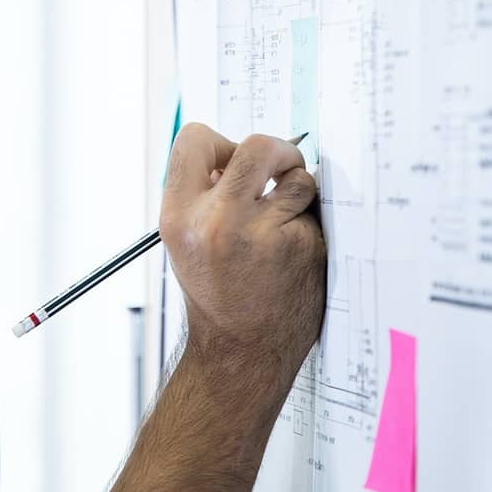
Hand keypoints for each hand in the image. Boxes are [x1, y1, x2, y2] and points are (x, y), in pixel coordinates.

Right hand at [159, 124, 326, 376]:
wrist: (242, 351)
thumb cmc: (218, 293)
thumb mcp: (186, 241)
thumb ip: (203, 195)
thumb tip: (233, 155)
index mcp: (179, 217)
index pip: (194, 140)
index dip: (220, 143)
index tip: (233, 162)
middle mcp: (216, 223)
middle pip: (257, 145)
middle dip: (277, 151)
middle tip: (281, 169)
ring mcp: (262, 236)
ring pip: (296, 176)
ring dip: (297, 191)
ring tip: (284, 221)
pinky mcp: (300, 248)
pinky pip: (313, 213)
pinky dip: (308, 225)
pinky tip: (293, 252)